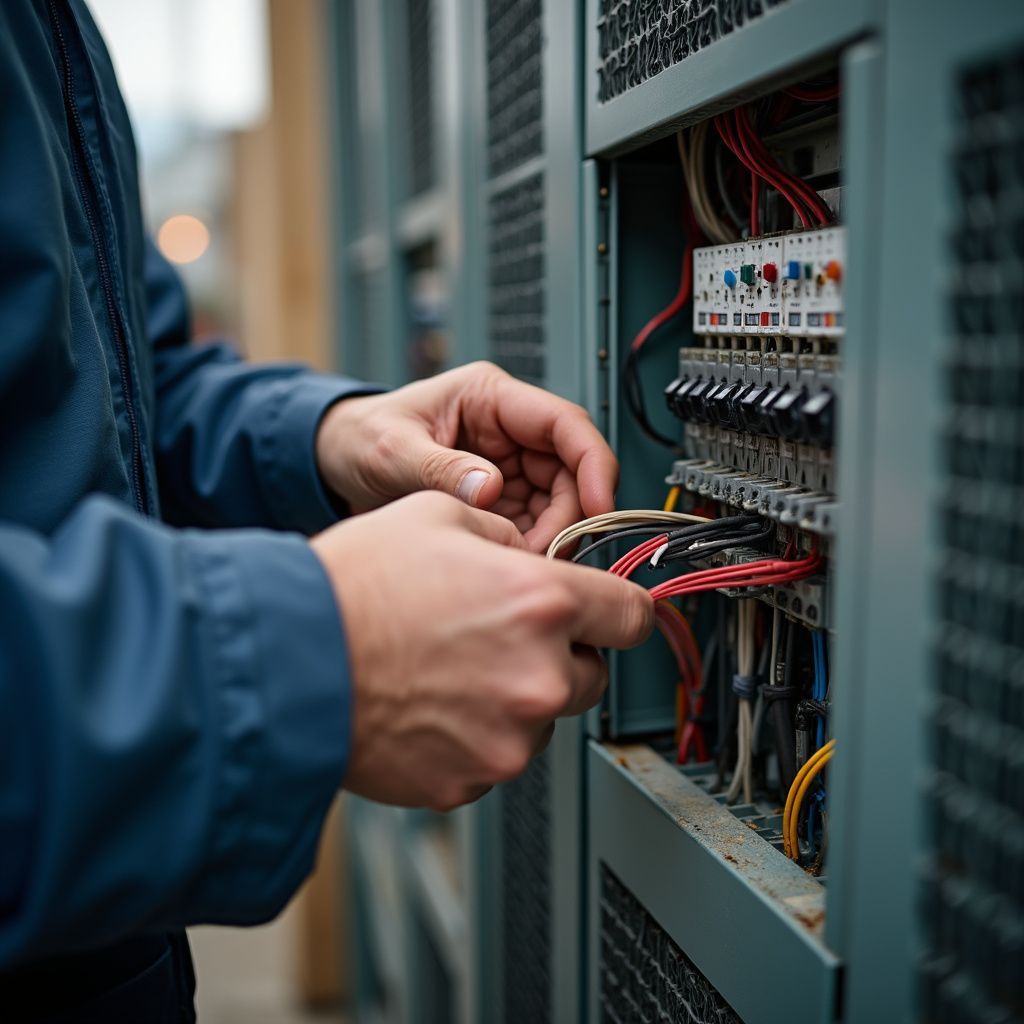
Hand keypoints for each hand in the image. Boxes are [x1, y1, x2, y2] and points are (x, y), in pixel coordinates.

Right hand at [310, 492, 652, 810]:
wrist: (286, 663)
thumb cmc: (352, 589)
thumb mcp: (436, 516)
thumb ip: (503, 536)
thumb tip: (523, 554)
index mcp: (540, 602)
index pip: (633, 616)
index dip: (622, 610)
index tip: (612, 614)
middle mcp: (537, 676)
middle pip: (590, 675)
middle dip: (556, 655)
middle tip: (498, 637)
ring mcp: (505, 739)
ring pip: (539, 718)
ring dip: (512, 697)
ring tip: (446, 670)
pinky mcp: (468, 782)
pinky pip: (493, 756)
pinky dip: (473, 736)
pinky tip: (427, 705)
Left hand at [315, 362, 616, 551]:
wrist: (336, 463)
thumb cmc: (360, 437)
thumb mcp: (392, 449)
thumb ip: (440, 468)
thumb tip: (491, 490)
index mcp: (490, 397)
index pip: (564, 424)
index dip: (592, 463)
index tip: (599, 505)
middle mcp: (508, 430)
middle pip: (569, 470)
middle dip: (569, 513)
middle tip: (549, 551)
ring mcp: (506, 465)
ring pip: (557, 502)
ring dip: (550, 534)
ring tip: (523, 560)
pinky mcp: (499, 498)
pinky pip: (531, 523)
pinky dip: (528, 546)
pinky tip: (509, 561)